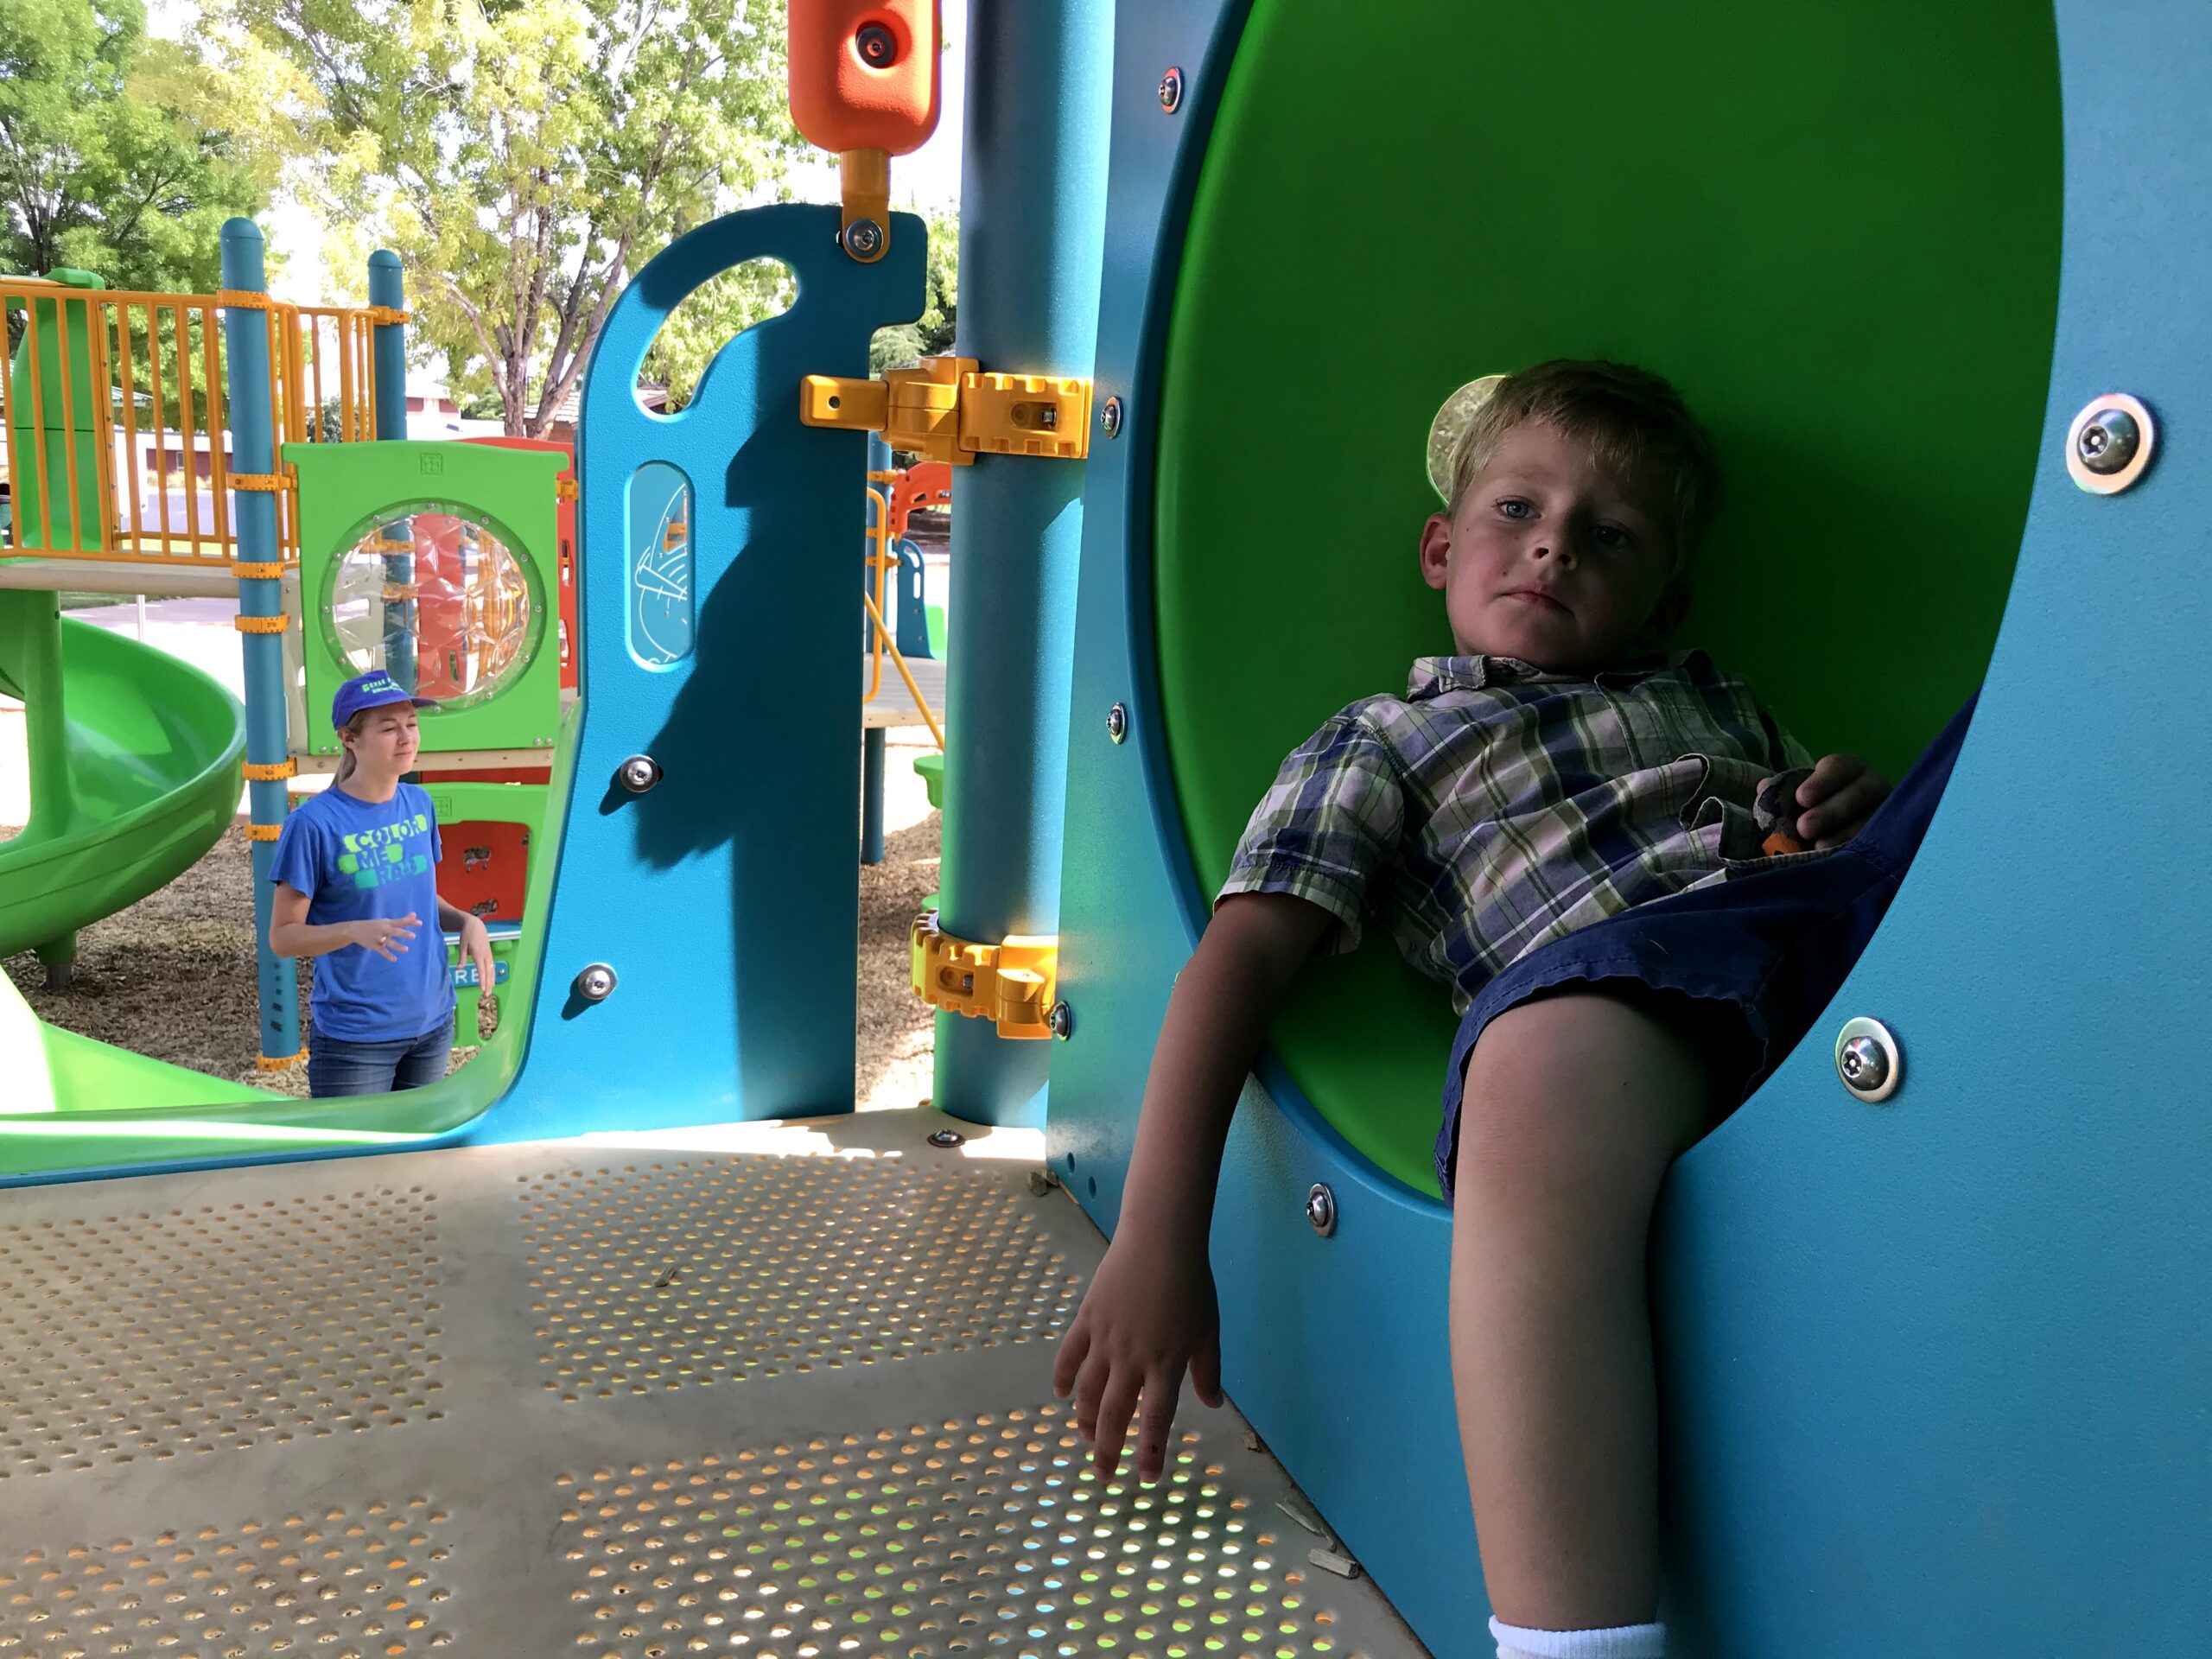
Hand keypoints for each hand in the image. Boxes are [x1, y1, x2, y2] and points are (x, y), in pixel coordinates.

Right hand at [348, 913, 419, 960]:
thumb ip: (402, 920)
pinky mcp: (373, 945)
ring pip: (389, 942)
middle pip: (395, 931)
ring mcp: (378, 937)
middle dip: (403, 933)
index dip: (410, 922)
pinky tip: (394, 959)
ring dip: (397, 946)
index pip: (401, 922)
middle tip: (413, 936)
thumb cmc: (375, 925)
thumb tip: (415, 915)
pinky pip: (381, 950)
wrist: (354, 929)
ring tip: (406, 950)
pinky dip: (387, 955)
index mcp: (388, 923)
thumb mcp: (387, 921)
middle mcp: (384, 929)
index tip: (420, 923)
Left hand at [458, 914, 495, 1001]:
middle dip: (488, 984)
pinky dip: (492, 975)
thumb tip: (459, 969)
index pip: (481, 970)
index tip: (482, 989)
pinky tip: (491, 981)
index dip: (482, 980)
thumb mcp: (462, 946)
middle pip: (488, 972)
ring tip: (490, 991)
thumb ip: (462, 958)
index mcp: (478, 954)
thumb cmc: (467, 935)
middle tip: (486, 995)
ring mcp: (489, 955)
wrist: (476, 925)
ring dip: (491, 981)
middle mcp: (486, 955)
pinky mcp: (489, 954)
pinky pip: (492, 967)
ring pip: (491, 970)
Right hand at [1052, 1232, 1224, 1483]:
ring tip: (1085, 1437)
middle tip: (1104, 1475)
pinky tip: (1062, 1394)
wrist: (1160, 1240)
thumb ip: (1208, 1370)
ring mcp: (1105, 1340)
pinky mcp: (1087, 1320)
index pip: (1155, 1421)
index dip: (1149, 1453)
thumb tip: (1211, 1404)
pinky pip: (1069, 1356)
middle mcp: (1132, 1360)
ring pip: (1087, 1392)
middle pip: (1113, 1415)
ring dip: (1084, 1420)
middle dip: (1107, 1450)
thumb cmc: (1191, 1284)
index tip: (1147, 1478)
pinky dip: (1062, 1377)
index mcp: (1165, 1365)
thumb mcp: (1208, 1330)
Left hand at [1766, 754, 1890, 849]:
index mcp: (1849, 770)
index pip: (1840, 767)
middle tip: (1803, 828)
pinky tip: (1840, 861)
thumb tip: (1763, 787)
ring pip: (1872, 820)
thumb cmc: (1814, 810)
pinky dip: (1858, 851)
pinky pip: (1879, 844)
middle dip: (1831, 810)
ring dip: (1845, 834)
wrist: (1840, 833)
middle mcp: (1873, 786)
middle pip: (1860, 793)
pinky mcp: (1891, 838)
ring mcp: (1886, 812)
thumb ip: (1782, 792)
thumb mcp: (1799, 797)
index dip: (1821, 781)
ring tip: (1819, 848)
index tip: (1801, 798)